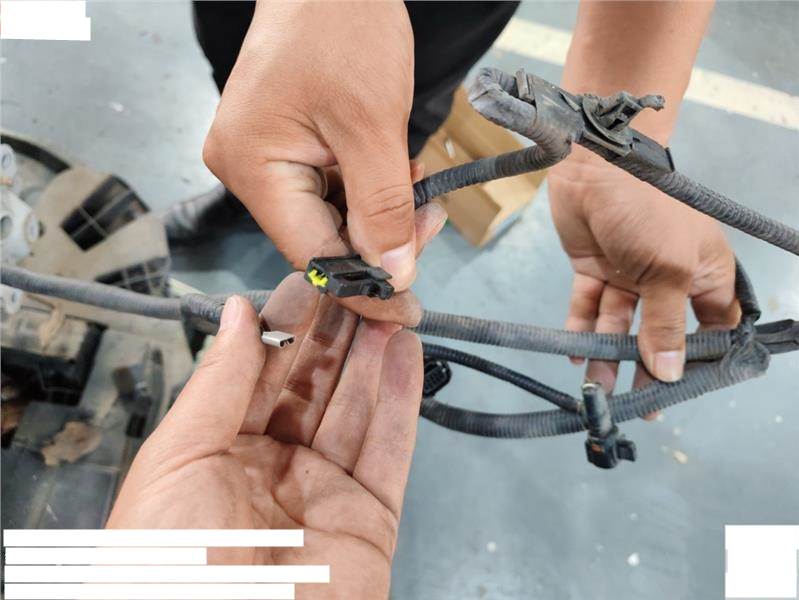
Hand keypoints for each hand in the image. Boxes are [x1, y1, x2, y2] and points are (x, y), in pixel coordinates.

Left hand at [107, 274, 423, 598]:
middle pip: (315, 387)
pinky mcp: (371, 519)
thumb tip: (239, 313)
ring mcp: (327, 493)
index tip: (308, 282)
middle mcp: (275, 469)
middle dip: (336, 334)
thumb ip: (218, 383)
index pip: (262, 376)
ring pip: (357, 409)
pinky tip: (407, 353)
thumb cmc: (169, 568)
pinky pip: (392, 449)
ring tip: (388, 305)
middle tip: (356, 283)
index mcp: (221, 455)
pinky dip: (403, 400)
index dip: (286, 328)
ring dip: (373, 355)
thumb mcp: (177, 460)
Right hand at [202, 1, 439, 324]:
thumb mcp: (373, 125)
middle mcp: (246, 169)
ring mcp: (262, 157)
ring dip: (379, 212)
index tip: (405, 307)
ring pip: (329, 216)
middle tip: (428, 223)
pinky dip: (368, 190)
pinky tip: (396, 170)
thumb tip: (392, 275)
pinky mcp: (284, 147)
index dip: (362, 285)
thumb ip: (383, 208)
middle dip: (379, 239)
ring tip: (417, 183)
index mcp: (252, 166)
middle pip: (319, 238)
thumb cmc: (344, 28)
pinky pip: (329, 189)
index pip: (310, 253)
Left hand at [548, 148, 739, 390]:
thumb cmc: (648, 210)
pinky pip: (589, 308)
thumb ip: (666, 324)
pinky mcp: (594, 271)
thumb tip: (671, 373)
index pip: (713, 325)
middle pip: (662, 334)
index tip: (690, 389)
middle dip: (651, 367)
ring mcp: (629, 275)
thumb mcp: (669, 270)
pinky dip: (582, 330)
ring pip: (621, 326)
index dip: (704, 356)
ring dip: (609, 356)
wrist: (594, 166)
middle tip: (642, 405)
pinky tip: (576, 355)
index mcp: (703, 274)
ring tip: (598, 389)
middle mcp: (668, 279)